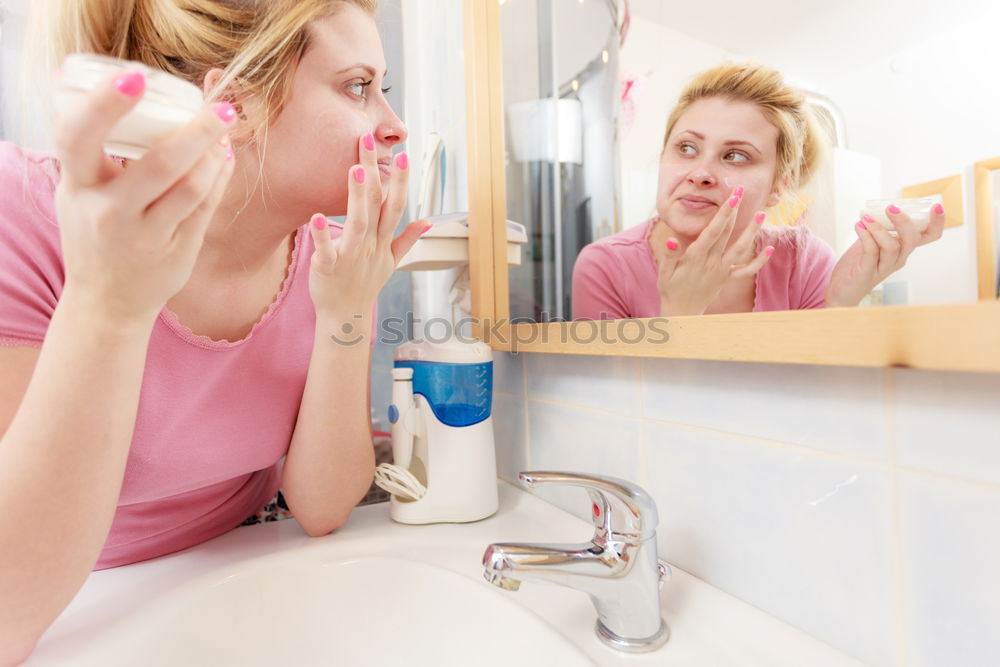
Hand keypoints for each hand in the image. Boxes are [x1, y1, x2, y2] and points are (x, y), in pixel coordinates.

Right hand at [54, 69, 235, 323]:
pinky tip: (224, 158)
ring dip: (214, 153)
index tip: (134, 78)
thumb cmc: (93, 232)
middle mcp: (108, 212)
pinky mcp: (176, 250)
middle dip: (195, 131)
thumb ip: (86, 145)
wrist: (106, 302)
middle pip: (158, 163)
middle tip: (220, 107)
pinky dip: (218, 176)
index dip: (104, 105)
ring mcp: (144, 235)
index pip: (78, 137)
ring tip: (223, 128)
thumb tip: (83, 79)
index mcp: (78, 187)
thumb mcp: (77, 191)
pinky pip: (204, 206)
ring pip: (191, 186)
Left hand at [307, 134, 426, 323]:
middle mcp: (370, 244)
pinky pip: (327, 250)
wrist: (346, 317)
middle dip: (375, 171)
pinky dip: (321, 235)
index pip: (395, 204)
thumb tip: (427, 221)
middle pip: (376, 204)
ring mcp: (351, 256)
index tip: (404, 154)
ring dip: (358, 195)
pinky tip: (316, 216)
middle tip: (367, 140)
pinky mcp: (329, 268)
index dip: (401, 180)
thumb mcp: (391, 262)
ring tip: (356, 168)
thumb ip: (407, 239)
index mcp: (382, 239)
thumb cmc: (364, 285)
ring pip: (358, 222)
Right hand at [656, 187, 773, 315]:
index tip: (732, 198)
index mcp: (696, 257)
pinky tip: (771, 248)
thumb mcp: (664, 272)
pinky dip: (759, 261)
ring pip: (740, 249)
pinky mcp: (727, 278)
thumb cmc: (670, 288)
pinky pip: (746, 271)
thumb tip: (670, 239)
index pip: (712, 231)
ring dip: (752, 232)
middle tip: (741, 190)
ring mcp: (722, 271)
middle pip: (726, 233)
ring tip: (762, 214)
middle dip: (734, 211)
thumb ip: (668, 255)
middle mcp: (712, 262)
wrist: (681, 311)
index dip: (723, 214)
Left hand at [824, 204, 945, 306]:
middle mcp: (899, 259)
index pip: (929, 236)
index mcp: (904, 249)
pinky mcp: (867, 273)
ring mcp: (884, 267)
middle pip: (912, 240)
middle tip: (891, 208)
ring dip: (879, 229)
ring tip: (866, 218)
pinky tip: (859, 226)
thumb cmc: (858, 264)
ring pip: (892, 247)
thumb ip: (878, 228)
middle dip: (904, 222)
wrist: (842, 291)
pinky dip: (866, 237)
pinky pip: (871, 252)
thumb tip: (877, 208)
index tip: (936, 207)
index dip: (937, 223)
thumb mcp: (871, 242)